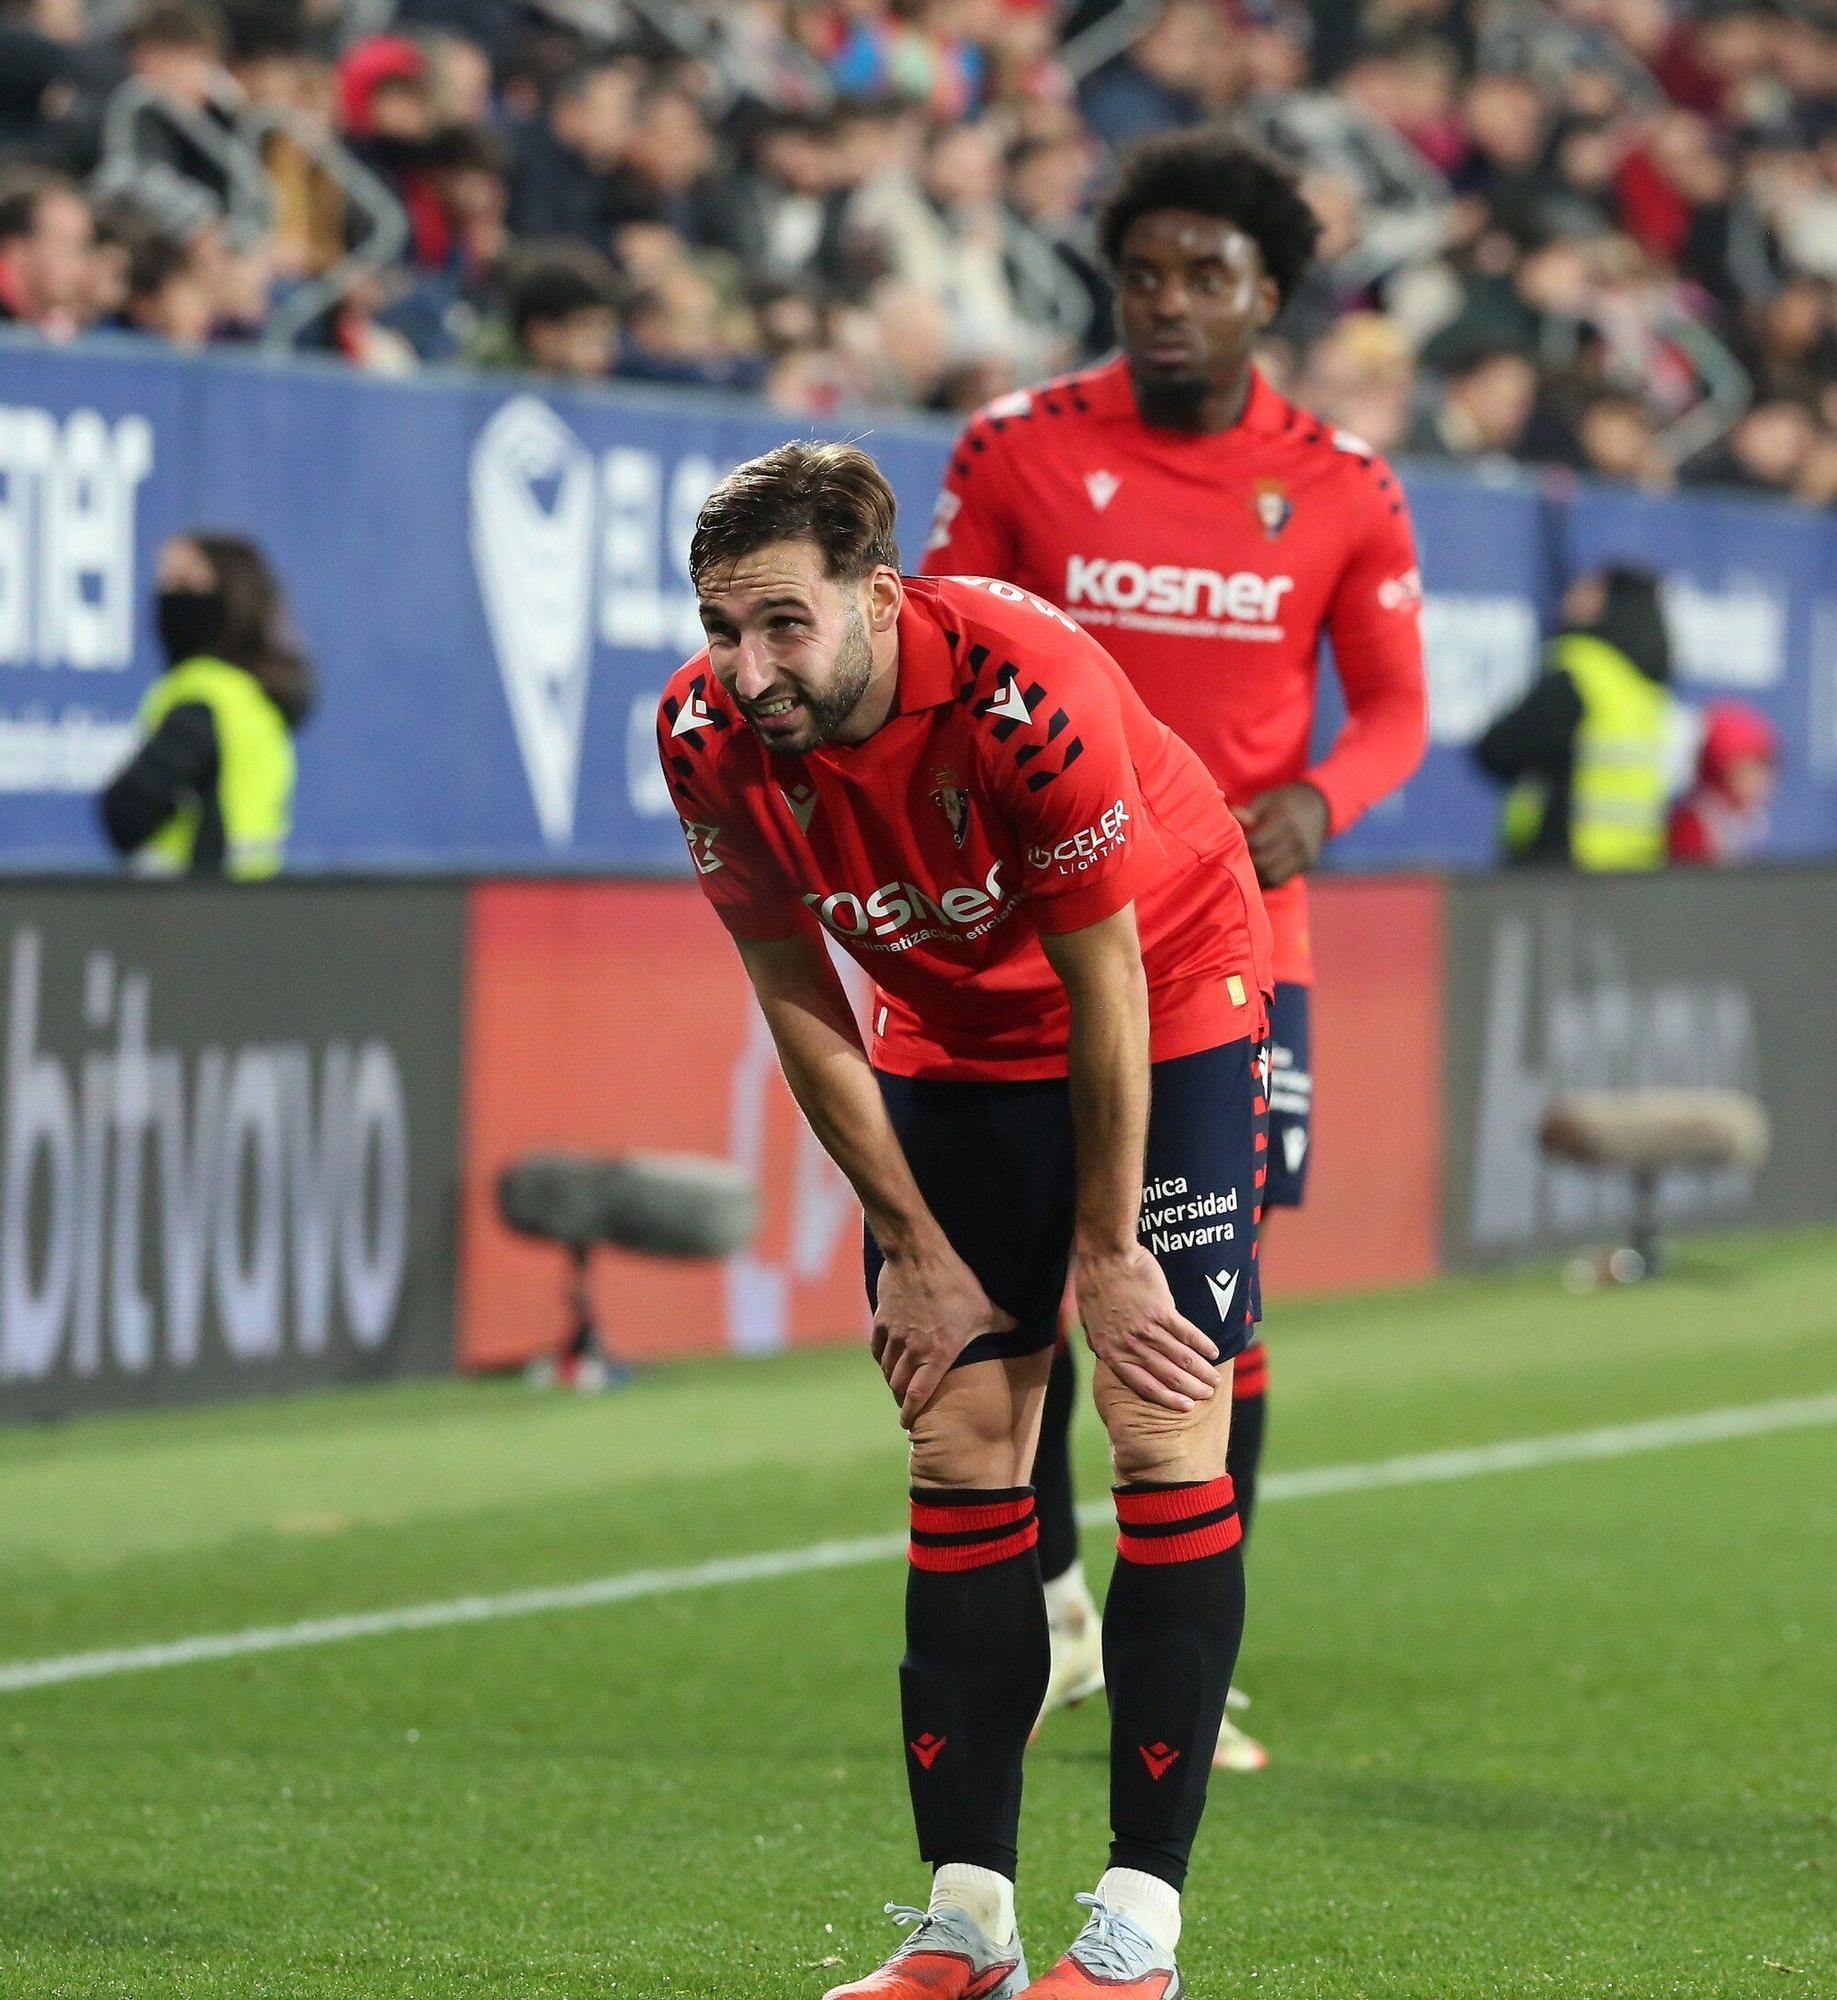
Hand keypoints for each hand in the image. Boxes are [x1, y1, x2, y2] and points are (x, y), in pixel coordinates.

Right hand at [871, 1243, 1016, 1428]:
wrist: (919, 1255)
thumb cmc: (956, 1283)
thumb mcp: (986, 1308)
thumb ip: (1004, 1325)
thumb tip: (1023, 1329)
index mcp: (938, 1353)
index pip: (919, 1394)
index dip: (912, 1412)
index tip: (908, 1424)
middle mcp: (912, 1350)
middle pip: (899, 1386)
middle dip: (901, 1399)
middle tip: (906, 1406)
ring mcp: (894, 1335)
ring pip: (887, 1369)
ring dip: (893, 1380)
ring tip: (899, 1385)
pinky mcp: (881, 1321)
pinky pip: (878, 1349)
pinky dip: (882, 1359)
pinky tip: (888, 1359)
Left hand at [1074, 1244, 1218, 1410]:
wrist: (1105, 1256)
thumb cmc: (1095, 1285)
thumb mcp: (1091, 1323)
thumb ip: (1104, 1344)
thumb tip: (1113, 1358)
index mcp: (1112, 1352)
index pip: (1143, 1385)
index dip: (1167, 1398)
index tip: (1185, 1407)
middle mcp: (1131, 1345)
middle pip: (1167, 1375)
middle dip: (1190, 1389)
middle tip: (1207, 1395)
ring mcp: (1147, 1328)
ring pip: (1180, 1358)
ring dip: (1201, 1370)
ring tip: (1214, 1380)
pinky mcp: (1162, 1310)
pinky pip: (1187, 1333)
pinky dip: (1202, 1344)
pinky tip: (1214, 1352)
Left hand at [1230, 782, 1329, 888]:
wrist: (1317, 806)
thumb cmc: (1283, 802)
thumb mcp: (1266, 800)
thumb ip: (1250, 811)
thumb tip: (1233, 814)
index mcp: (1285, 819)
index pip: (1257, 842)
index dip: (1241, 845)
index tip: (1233, 843)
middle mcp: (1297, 839)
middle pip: (1264, 862)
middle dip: (1246, 863)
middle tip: (1235, 859)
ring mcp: (1304, 853)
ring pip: (1272, 876)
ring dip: (1255, 875)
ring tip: (1244, 867)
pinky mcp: (1307, 863)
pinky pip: (1281, 879)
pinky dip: (1266, 880)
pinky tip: (1257, 872)